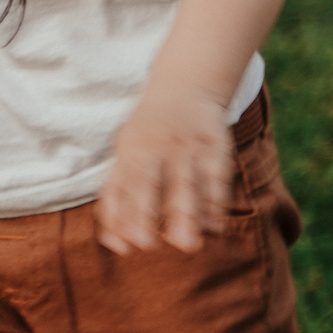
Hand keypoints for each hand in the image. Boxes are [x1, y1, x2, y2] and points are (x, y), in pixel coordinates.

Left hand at [97, 83, 233, 253]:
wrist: (186, 85)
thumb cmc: (147, 134)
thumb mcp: (125, 155)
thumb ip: (117, 200)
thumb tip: (116, 245)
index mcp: (130, 151)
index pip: (122, 186)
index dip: (124, 215)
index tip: (129, 245)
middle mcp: (156, 148)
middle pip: (148, 183)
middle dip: (146, 213)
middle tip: (148, 246)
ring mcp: (187, 145)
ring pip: (186, 182)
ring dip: (187, 214)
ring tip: (189, 245)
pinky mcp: (215, 145)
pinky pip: (216, 174)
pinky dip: (217, 200)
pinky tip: (215, 225)